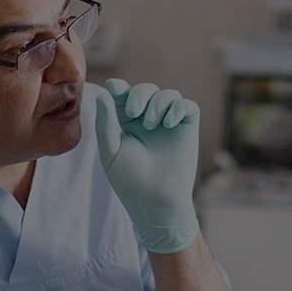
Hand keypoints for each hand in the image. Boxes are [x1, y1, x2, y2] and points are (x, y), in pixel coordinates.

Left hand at [94, 78, 200, 253]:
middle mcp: (149, 122)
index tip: (114, 86)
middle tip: (133, 112)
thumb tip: (104, 95)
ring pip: (168, 94)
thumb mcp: (111, 153)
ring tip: (152, 125)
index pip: (124, 97)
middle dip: (139, 94)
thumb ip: (105, 124)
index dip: (120, 88)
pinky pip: (188, 106)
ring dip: (157, 103)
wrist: (156, 204)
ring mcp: (170, 125)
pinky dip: (177, 108)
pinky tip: (167, 123)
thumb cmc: (130, 183)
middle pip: (146, 90)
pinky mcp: (187, 130)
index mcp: (128, 125)